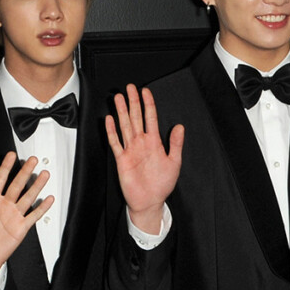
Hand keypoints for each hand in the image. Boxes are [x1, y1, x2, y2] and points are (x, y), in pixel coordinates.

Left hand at [0, 152, 53, 278]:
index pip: (0, 179)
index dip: (6, 167)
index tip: (11, 155)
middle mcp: (4, 206)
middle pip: (17, 185)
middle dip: (25, 171)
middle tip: (32, 159)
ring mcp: (13, 216)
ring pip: (27, 197)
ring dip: (36, 186)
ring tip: (44, 174)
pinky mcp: (21, 228)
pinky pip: (33, 216)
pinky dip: (42, 208)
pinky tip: (49, 199)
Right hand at [105, 84, 183, 234]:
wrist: (149, 202)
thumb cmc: (162, 184)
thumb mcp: (174, 163)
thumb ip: (176, 144)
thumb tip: (180, 127)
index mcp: (154, 142)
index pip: (151, 118)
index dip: (148, 103)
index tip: (145, 91)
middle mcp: (141, 143)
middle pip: (136, 117)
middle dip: (133, 102)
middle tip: (130, 88)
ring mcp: (131, 150)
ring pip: (125, 126)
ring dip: (122, 112)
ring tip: (118, 98)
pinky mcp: (122, 159)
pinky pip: (116, 143)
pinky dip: (112, 131)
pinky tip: (110, 120)